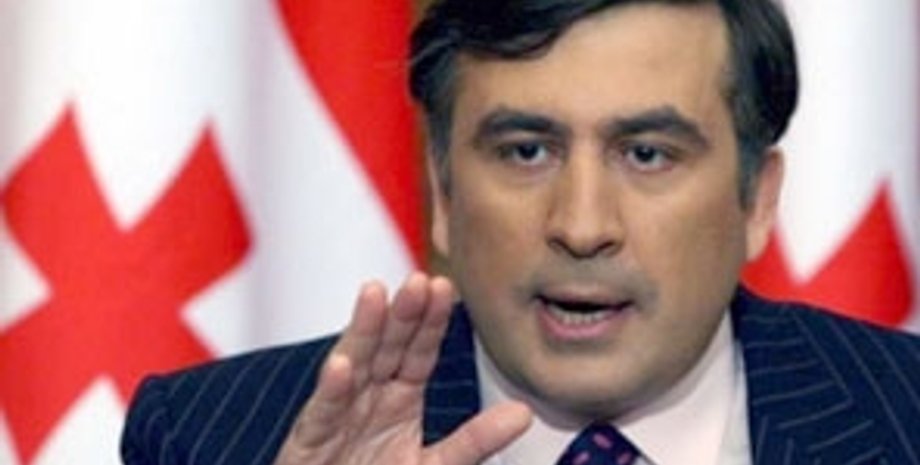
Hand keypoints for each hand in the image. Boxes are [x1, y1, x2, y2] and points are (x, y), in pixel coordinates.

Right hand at [274, 273, 531, 464]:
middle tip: (419, 279)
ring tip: (375, 294)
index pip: (419, 352)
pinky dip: (332, 389)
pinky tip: (342, 365)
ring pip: (352, 366)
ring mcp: (337, 416)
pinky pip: (322, 413)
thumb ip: (475, 440)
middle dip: (403, 315)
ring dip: (363, 331)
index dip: (431, 322)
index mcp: (398, 398)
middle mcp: (368, 398)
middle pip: (388, 349)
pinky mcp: (310, 441)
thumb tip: (524, 413)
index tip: (445, 288)